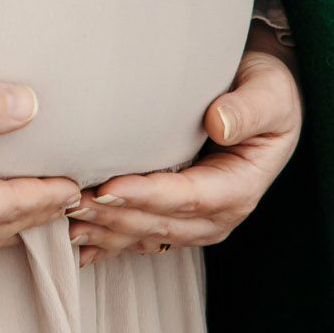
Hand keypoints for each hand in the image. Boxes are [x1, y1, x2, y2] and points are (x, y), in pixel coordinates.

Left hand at [69, 43, 302, 263]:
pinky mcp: (177, 217)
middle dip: (115, 217)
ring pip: (146, 235)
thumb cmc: (266, 91)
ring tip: (64, 222)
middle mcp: (218, 214)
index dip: (147, 196)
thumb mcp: (269, 93)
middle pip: (160, 223)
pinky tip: (78, 241)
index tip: (108, 188)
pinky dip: (109, 240)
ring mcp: (196, 221)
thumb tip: (220, 123)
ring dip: (106, 232)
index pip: (188, 198)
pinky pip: (141, 235)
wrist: (264, 98)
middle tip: (70, 203)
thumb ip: (248, 109)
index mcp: (239, 188)